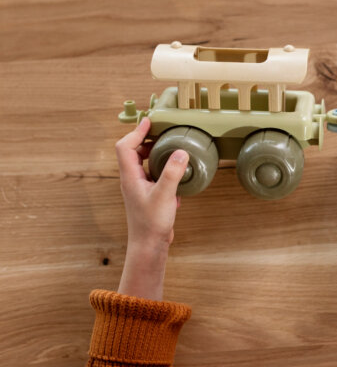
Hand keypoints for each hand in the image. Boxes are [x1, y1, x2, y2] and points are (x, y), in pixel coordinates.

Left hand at [114, 118, 188, 299]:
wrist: (149, 245)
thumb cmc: (152, 223)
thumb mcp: (165, 195)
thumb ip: (172, 172)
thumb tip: (181, 152)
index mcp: (130, 176)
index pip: (126, 146)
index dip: (136, 132)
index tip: (149, 122)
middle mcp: (131, 180)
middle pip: (133, 152)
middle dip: (146, 140)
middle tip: (162, 132)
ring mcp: (138, 188)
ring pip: (142, 164)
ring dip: (154, 154)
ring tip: (170, 148)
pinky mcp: (147, 195)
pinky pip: (152, 175)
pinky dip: (161, 169)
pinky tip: (176, 176)